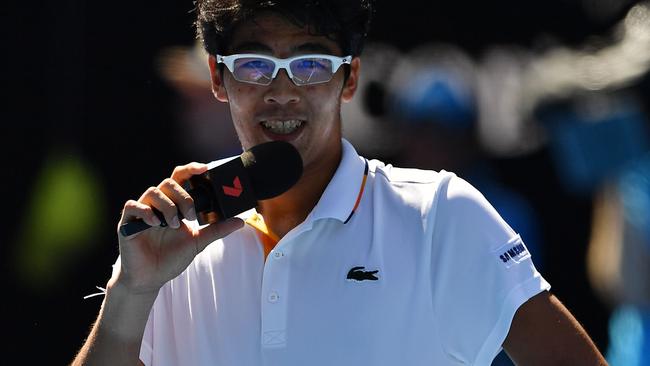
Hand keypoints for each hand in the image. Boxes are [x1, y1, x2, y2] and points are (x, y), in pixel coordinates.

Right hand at [113, 162, 243, 293]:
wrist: (151, 278)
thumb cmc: (171, 258)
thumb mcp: (198, 242)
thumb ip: (217, 229)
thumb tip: (240, 221)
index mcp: (173, 204)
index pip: (180, 178)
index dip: (190, 169)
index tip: (205, 168)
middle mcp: (157, 204)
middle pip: (168, 183)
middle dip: (183, 197)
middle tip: (191, 216)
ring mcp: (142, 212)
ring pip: (152, 192)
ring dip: (167, 206)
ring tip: (174, 225)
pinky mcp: (127, 223)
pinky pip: (132, 206)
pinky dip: (145, 212)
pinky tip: (155, 223)